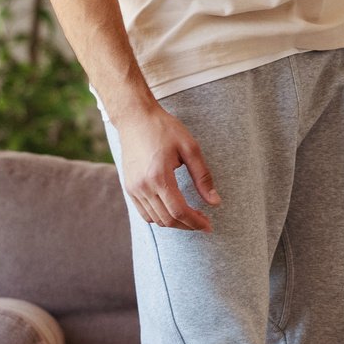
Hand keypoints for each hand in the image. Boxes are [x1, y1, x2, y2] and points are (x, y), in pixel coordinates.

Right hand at [115, 102, 220, 230]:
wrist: (135, 118)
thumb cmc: (164, 129)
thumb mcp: (190, 148)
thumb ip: (203, 177)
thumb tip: (215, 202)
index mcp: (159, 177)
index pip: (179, 211)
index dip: (195, 222)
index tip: (209, 225)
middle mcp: (143, 187)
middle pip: (167, 219)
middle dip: (187, 225)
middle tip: (203, 222)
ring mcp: (133, 189)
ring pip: (155, 219)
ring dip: (174, 223)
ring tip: (190, 216)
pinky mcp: (128, 187)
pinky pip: (144, 213)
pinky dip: (159, 217)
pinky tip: (173, 210)